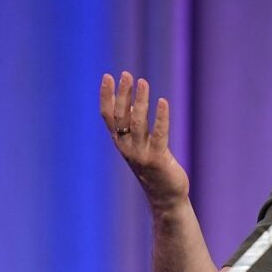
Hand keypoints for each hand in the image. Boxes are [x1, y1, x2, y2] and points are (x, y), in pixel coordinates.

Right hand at [100, 71, 189, 210]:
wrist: (165, 196)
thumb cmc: (154, 167)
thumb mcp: (140, 145)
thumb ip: (133, 126)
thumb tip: (130, 103)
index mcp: (121, 142)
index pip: (108, 116)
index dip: (106, 96)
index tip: (107, 77)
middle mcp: (127, 147)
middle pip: (121, 116)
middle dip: (123, 94)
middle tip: (126, 74)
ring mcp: (141, 154)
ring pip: (138, 123)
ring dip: (140, 101)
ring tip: (143, 82)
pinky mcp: (158, 159)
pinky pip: (159, 134)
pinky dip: (160, 117)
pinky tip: (162, 102)